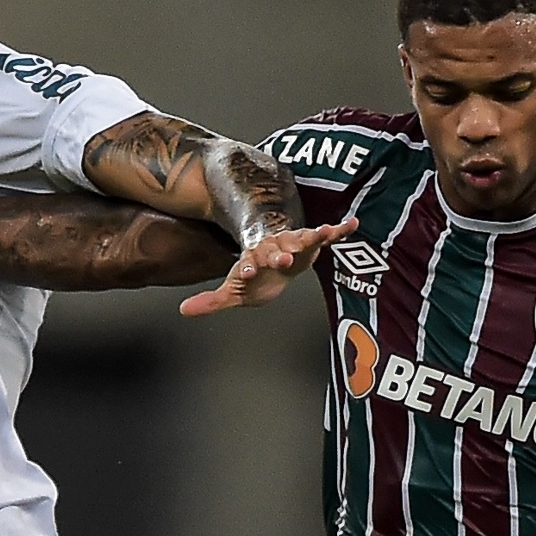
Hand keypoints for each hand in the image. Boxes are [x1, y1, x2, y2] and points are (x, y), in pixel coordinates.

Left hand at [179, 218, 356, 317]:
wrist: (273, 261)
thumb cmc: (255, 276)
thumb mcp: (233, 291)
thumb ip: (211, 301)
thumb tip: (183, 310)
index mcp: (254, 260)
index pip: (249, 264)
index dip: (248, 269)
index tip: (246, 274)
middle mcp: (274, 249)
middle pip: (277, 250)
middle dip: (280, 253)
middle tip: (284, 258)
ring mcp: (294, 243)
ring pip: (302, 238)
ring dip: (310, 238)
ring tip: (323, 234)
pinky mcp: (312, 243)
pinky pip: (327, 234)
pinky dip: (339, 230)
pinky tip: (352, 224)